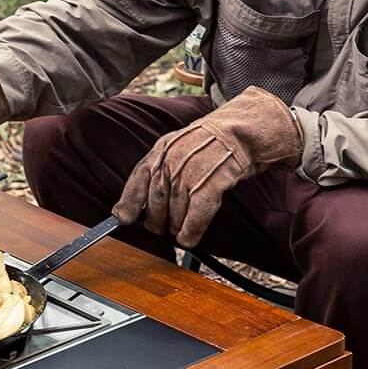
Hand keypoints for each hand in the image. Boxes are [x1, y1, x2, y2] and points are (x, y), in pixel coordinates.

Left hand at [113, 87, 302, 247]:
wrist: (245, 130)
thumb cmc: (213, 144)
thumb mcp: (180, 146)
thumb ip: (161, 168)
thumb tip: (143, 199)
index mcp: (162, 148)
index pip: (138, 178)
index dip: (128, 202)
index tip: (122, 218)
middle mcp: (173, 159)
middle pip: (155, 201)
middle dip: (156, 221)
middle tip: (162, 228)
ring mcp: (192, 170)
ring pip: (175, 212)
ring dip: (176, 227)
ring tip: (180, 232)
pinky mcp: (213, 181)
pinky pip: (196, 214)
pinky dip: (191, 230)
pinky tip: (189, 238)